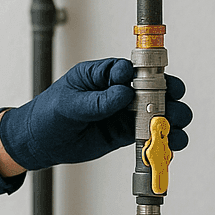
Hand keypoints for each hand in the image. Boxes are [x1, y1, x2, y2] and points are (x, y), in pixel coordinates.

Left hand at [0, 58, 190, 170]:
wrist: (39, 142)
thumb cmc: (47, 114)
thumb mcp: (68, 104)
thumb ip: (96, 100)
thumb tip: (123, 92)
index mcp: (101, 74)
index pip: (130, 69)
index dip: (147, 75)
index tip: (156, 83)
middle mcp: (116, 91)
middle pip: (152, 88)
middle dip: (168, 95)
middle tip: (173, 105)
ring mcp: (123, 113)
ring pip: (156, 112)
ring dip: (171, 119)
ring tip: (176, 127)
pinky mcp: (124, 133)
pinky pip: (148, 134)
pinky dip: (162, 139)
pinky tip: (170, 145)